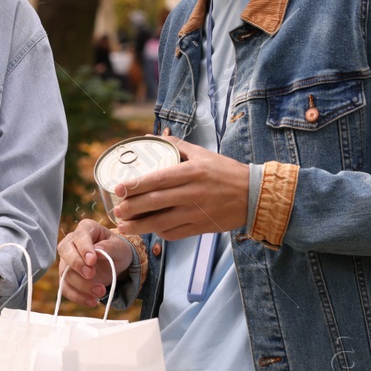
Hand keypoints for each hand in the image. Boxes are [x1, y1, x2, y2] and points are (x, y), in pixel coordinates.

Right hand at [57, 219, 134, 305]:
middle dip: (76, 264)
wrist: (116, 264)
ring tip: (100, 291)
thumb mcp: (121, 248)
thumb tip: (97, 251)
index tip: (92, 260)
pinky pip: (65, 288)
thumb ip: (110, 248)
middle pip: (64, 251)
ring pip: (65, 272)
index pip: (80, 236)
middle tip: (91, 274)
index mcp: (86, 229)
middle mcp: (72, 242)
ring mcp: (67, 260)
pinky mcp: (67, 277)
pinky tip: (92, 301)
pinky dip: (77, 297)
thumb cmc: (117, 251)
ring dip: (81, 285)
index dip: (84, 248)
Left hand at [114, 135, 249, 239]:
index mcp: (192, 172)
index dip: (135, 185)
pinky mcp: (200, 228)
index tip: (118, 189)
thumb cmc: (226, 172)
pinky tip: (148, 230)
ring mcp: (196, 213)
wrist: (255, 195)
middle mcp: (193, 193)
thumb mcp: (203, 153)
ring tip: (123, 225)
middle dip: (131, 208)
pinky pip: (174, 233)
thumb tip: (151, 138)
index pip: (158, 179)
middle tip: (115, 210)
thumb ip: (177, 146)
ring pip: (161, 223)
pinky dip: (158, 233)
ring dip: (139, 226)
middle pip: (155, 202)